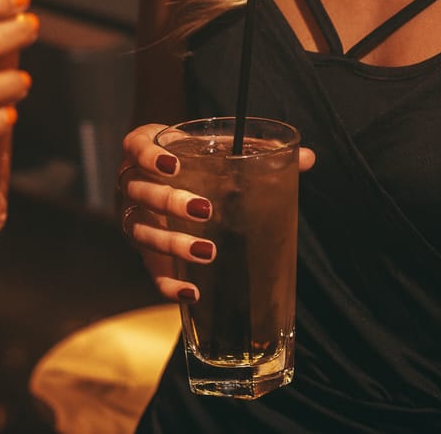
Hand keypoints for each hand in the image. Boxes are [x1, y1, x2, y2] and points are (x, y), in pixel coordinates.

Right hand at [116, 122, 315, 302]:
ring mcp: (133, 217)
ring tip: (207, 251)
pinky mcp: (143, 250)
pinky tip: (192, 293)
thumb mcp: (219, 148)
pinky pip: (150, 269)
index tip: (173, 165)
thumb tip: (309, 158)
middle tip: (205, 209)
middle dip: (170, 202)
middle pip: (139, 191)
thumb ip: (258, 151)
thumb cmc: (196, 158)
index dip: (149, 156)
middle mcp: (131, 182)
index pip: (135, 146)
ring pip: (140, 230)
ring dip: (171, 243)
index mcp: (145, 149)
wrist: (171, 178)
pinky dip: (167, 284)